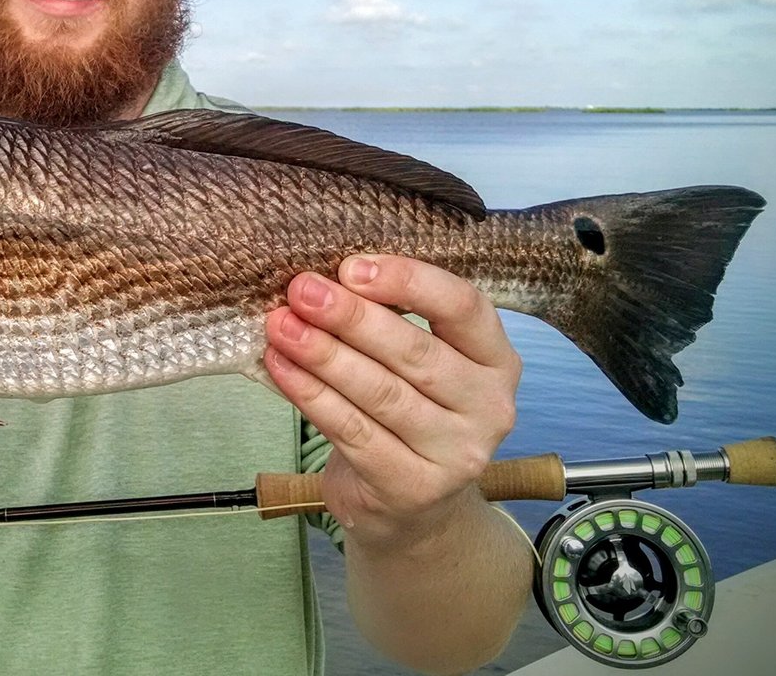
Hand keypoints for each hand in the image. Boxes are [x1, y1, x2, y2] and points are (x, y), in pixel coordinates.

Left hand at [263, 255, 520, 547]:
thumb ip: (391, 320)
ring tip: (281, 326)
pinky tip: (280, 368)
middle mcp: (489, 407)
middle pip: (415, 352)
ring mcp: (456, 453)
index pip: (463, 307)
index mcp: (496, 359)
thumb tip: (324, 279)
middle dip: (351, 316)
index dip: (407, 282)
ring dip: (323, 354)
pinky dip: (310, 395)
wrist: (412, 507)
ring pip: (380, 392)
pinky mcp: (412, 486)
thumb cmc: (409, 411)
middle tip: (301, 291)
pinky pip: (352, 430)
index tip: (350, 267)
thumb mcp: (418, 362)